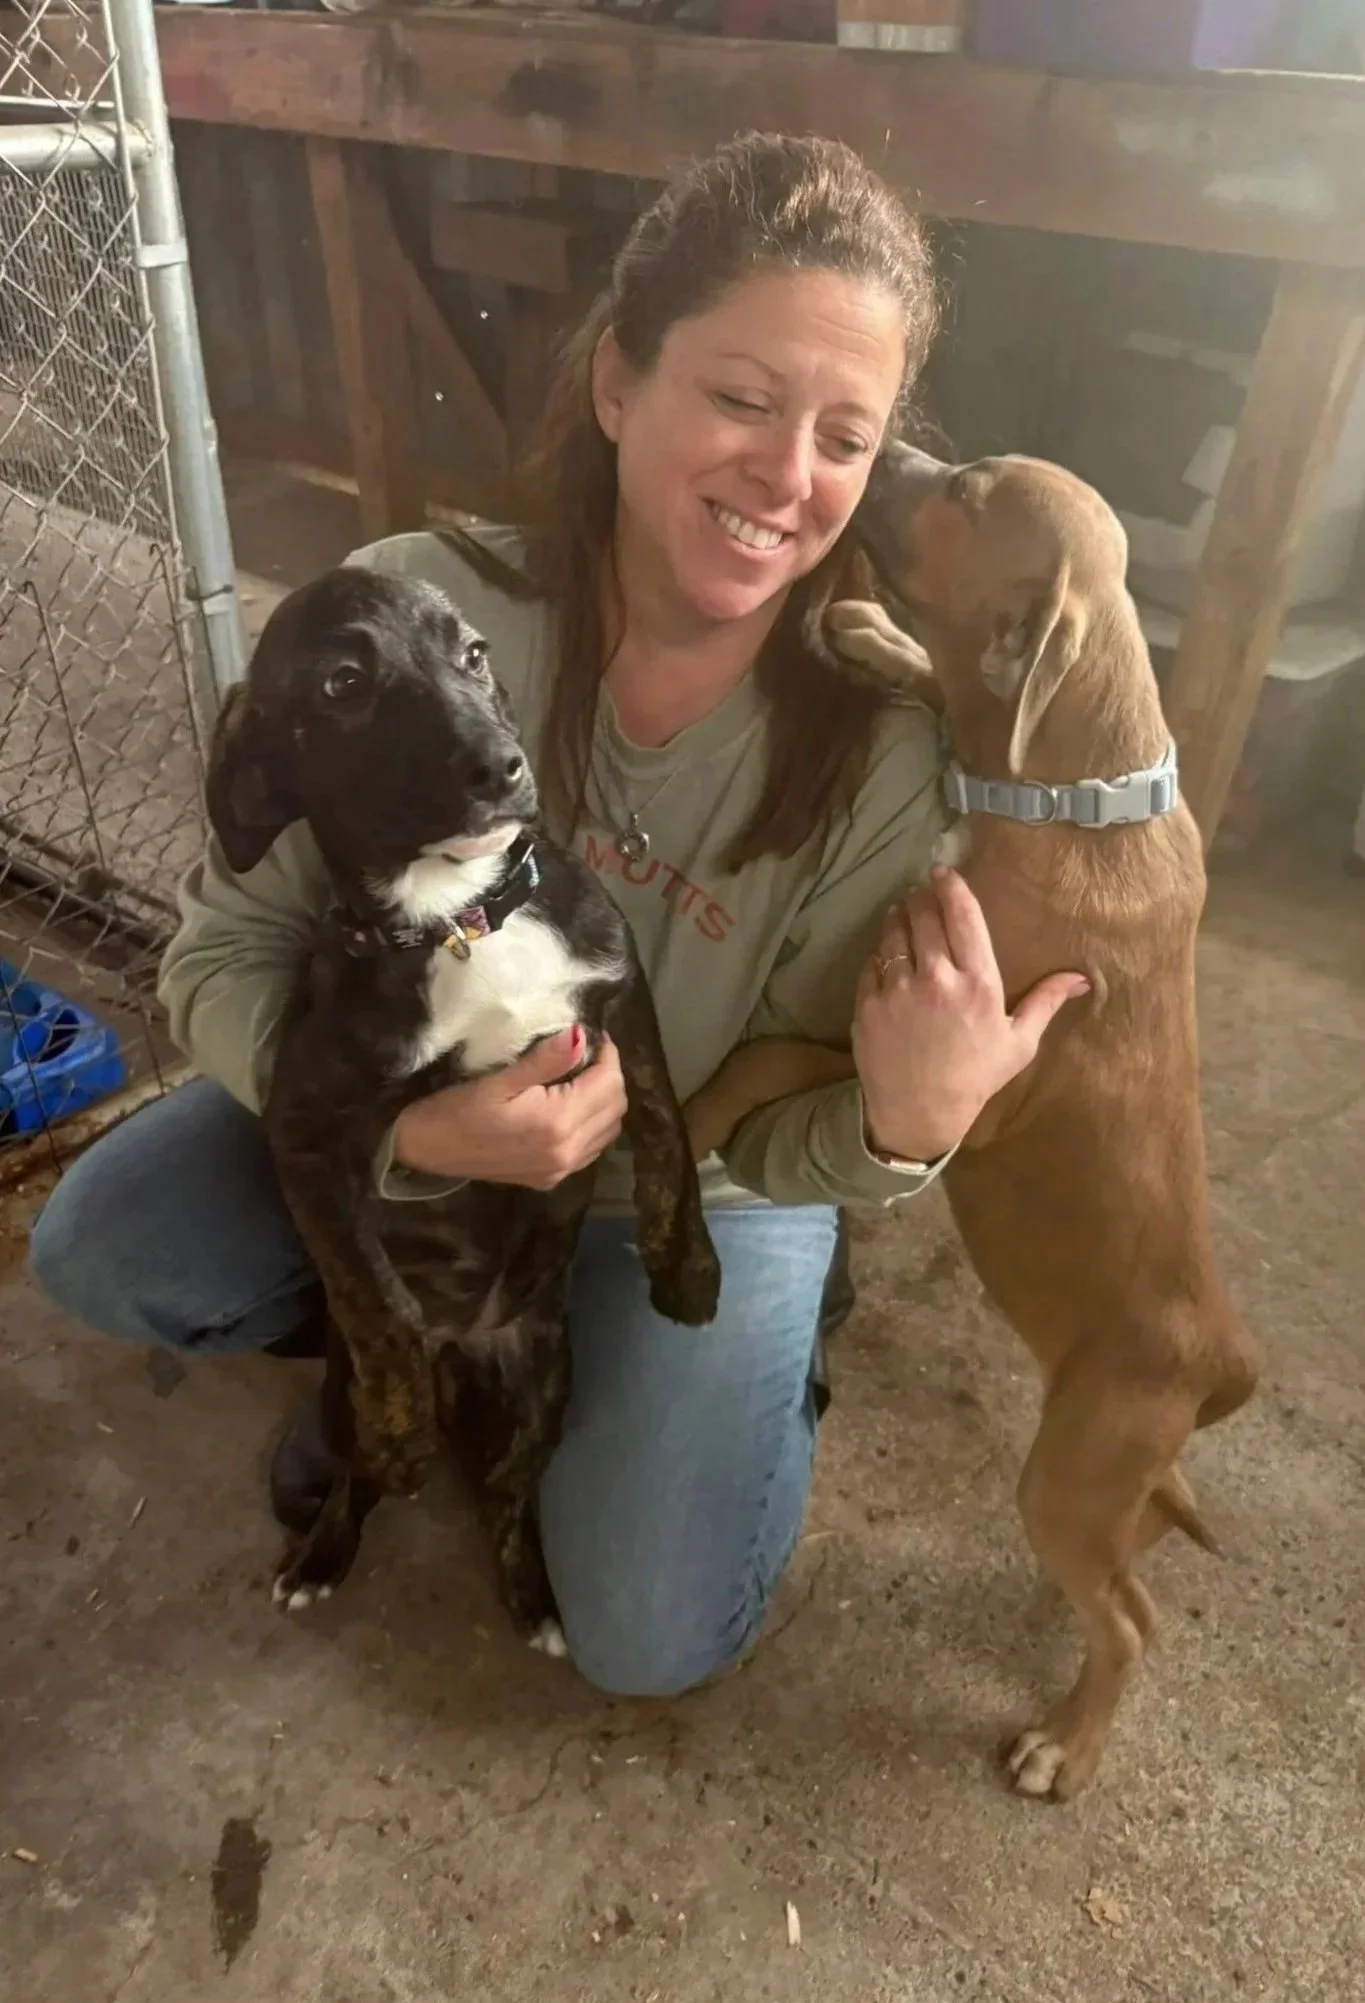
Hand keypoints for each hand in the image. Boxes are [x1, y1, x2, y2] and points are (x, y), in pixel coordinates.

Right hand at [393, 1026, 626, 1189]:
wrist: (426, 1150)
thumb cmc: (457, 1109)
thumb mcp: (498, 1079)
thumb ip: (545, 1060)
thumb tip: (581, 1035)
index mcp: (556, 1124)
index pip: (608, 1085)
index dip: (608, 1056)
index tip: (595, 1036)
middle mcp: (567, 1152)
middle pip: (616, 1108)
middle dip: (610, 1077)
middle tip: (588, 1054)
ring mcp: (561, 1170)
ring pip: (609, 1130)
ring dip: (605, 1101)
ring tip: (581, 1078)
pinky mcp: (551, 1179)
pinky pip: (592, 1149)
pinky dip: (593, 1125)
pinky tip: (571, 1108)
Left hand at [852, 867, 1089, 1162]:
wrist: (918, 1112)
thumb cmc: (975, 1077)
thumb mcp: (1019, 1043)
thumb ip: (1046, 1002)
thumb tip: (1082, 977)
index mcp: (979, 984)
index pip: (964, 917)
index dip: (952, 887)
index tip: (943, 872)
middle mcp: (937, 979)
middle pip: (924, 916)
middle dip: (922, 897)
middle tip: (921, 892)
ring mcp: (897, 990)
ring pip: (893, 934)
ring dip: (897, 917)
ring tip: (902, 912)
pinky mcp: (867, 1003)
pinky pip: (871, 963)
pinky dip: (879, 954)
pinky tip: (886, 955)